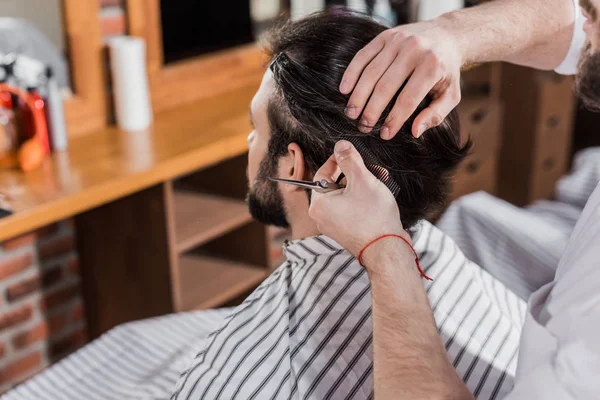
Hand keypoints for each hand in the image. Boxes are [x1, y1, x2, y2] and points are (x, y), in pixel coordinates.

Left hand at [309, 140, 408, 258]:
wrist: (387, 249)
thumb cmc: (373, 217)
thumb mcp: (362, 180)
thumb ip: (349, 159)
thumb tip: (340, 145)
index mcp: (318, 204)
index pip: (323, 173)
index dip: (338, 160)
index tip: (350, 153)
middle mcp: (321, 216)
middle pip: (335, 184)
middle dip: (354, 174)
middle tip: (370, 168)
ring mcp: (333, 226)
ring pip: (345, 196)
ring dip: (361, 185)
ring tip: (379, 180)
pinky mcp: (346, 231)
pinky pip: (351, 208)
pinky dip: (362, 199)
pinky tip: (378, 195)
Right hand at [340, 19, 462, 138]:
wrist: (446, 35)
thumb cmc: (446, 71)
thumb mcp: (451, 95)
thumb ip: (435, 114)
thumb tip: (415, 131)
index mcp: (433, 67)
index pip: (408, 99)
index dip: (394, 119)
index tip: (384, 135)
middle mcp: (414, 50)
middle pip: (385, 86)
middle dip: (371, 110)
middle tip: (363, 127)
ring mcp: (398, 41)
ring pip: (371, 72)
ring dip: (358, 95)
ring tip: (351, 113)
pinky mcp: (385, 36)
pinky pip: (363, 56)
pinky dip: (351, 73)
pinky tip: (345, 90)